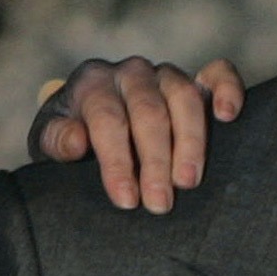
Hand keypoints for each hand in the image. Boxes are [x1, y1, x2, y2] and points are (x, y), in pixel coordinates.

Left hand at [29, 57, 245, 211]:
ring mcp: (165, 74)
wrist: (90, 121)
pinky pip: (217, 73)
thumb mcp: (48, 143)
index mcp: (91, 83)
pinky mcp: (195, 79)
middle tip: (160, 203)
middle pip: (149, 111)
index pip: (107, 119)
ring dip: (190, 140)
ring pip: (184, 97)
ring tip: (189, 181)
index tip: (126, 200)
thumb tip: (75, 142)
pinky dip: (228, 89)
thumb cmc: (71, 138)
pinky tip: (228, 115)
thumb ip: (56, 140)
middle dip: (156, 160)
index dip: (118, 160)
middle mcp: (130, 72)